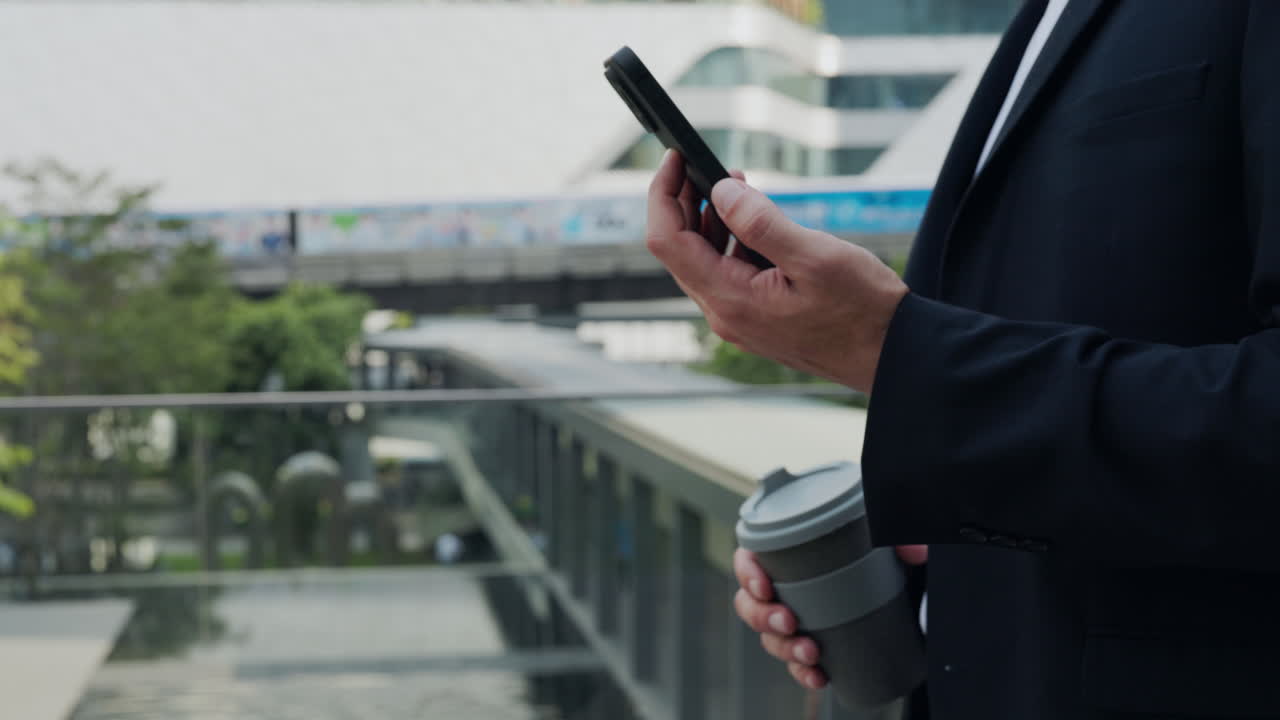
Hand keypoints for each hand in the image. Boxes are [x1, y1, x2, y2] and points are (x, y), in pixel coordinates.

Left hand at [646, 151, 908, 392]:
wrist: (891, 355)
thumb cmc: (863, 311)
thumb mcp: (815, 257)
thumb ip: (761, 224)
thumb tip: (720, 191)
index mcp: (730, 299)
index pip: (667, 241)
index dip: (663, 194)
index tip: (675, 157)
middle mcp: (725, 313)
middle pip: (679, 250)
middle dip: (684, 201)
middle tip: (703, 164)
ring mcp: (738, 318)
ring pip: (702, 261)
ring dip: (709, 219)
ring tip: (735, 185)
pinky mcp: (755, 317)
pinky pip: (727, 273)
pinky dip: (730, 241)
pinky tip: (752, 220)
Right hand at [733, 545, 927, 689]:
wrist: (903, 594)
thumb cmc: (876, 554)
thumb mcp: (884, 539)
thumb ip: (899, 537)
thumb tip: (915, 552)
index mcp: (787, 553)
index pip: (749, 559)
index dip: (748, 574)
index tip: (765, 586)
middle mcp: (786, 587)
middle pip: (751, 604)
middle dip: (764, 618)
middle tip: (789, 622)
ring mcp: (796, 617)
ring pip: (770, 637)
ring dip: (784, 648)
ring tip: (809, 653)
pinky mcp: (811, 642)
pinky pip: (795, 663)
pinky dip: (803, 672)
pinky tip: (818, 676)